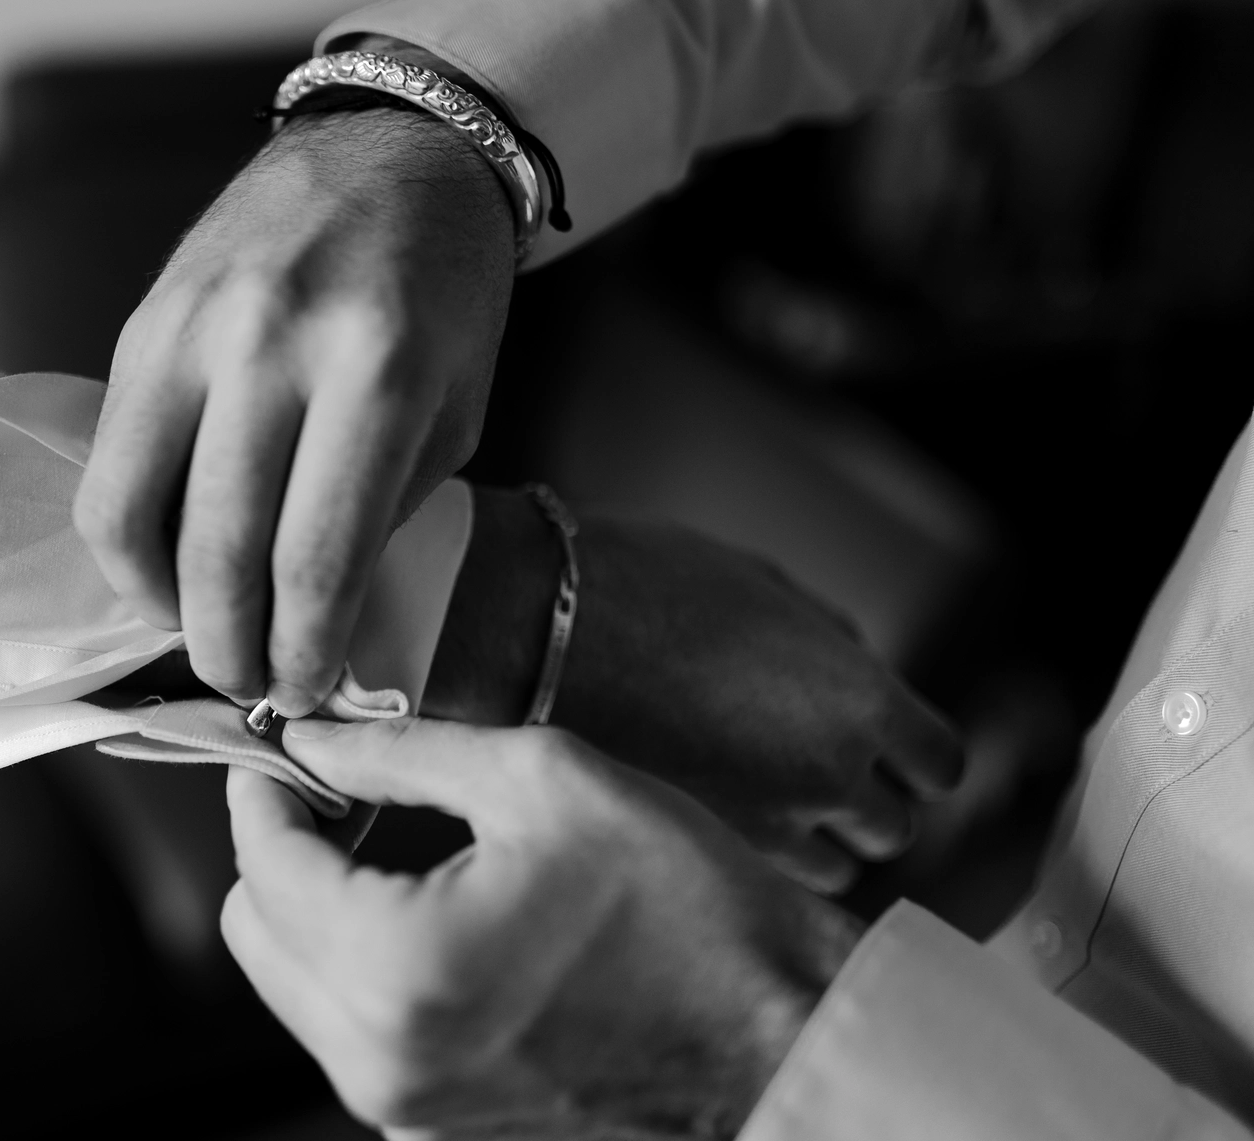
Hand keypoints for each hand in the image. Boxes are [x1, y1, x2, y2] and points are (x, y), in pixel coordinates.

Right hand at [74, 100, 513, 716]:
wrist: (390, 154)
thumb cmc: (444, 298)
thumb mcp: (455, 412)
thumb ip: (381, 515)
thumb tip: (310, 626)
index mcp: (380, 368)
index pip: (316, 554)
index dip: (303, 649)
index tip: (302, 692)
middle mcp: (273, 341)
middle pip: (218, 548)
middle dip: (230, 647)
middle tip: (246, 685)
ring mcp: (194, 327)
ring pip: (133, 511)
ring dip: (160, 602)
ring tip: (199, 631)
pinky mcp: (143, 322)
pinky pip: (111, 458)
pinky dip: (130, 534)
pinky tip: (168, 559)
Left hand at [222, 718, 862, 1139]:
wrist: (780, 1030)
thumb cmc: (689, 903)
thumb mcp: (543, 780)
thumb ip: (399, 753)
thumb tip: (309, 737)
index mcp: (399, 968)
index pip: (263, 862)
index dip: (264, 784)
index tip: (284, 741)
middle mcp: (382, 1060)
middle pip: (255, 931)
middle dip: (283, 848)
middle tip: (340, 786)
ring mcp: (406, 1107)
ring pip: (293, 984)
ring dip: (320, 905)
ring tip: (391, 841)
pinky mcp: (434, 1124)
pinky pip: (350, 1029)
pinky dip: (362, 965)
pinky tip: (429, 908)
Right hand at [422, 488, 964, 891]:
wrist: (529, 631)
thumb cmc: (635, 588)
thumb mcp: (759, 583)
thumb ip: (829, 639)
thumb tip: (856, 670)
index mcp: (859, 700)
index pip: (940, 765)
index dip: (910, 756)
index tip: (879, 747)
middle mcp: (826, 778)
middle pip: (892, 831)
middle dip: (859, 806)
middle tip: (806, 773)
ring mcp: (760, 831)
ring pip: (829, 875)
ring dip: (807, 847)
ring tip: (749, 804)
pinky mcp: (694, 860)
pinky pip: (756, 885)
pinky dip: (747, 866)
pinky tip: (705, 825)